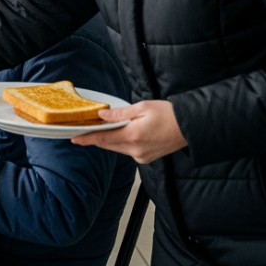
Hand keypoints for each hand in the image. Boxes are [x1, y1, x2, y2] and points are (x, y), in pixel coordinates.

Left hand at [71, 100, 187, 163]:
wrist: (191, 126)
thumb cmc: (169, 114)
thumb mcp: (142, 107)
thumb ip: (119, 113)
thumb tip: (102, 115)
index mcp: (133, 136)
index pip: (104, 138)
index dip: (87, 138)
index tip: (74, 139)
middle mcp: (136, 150)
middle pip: (108, 145)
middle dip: (96, 138)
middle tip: (83, 131)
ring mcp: (142, 156)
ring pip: (117, 148)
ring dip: (109, 140)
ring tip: (100, 129)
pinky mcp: (147, 158)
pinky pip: (127, 151)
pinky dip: (121, 143)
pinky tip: (120, 134)